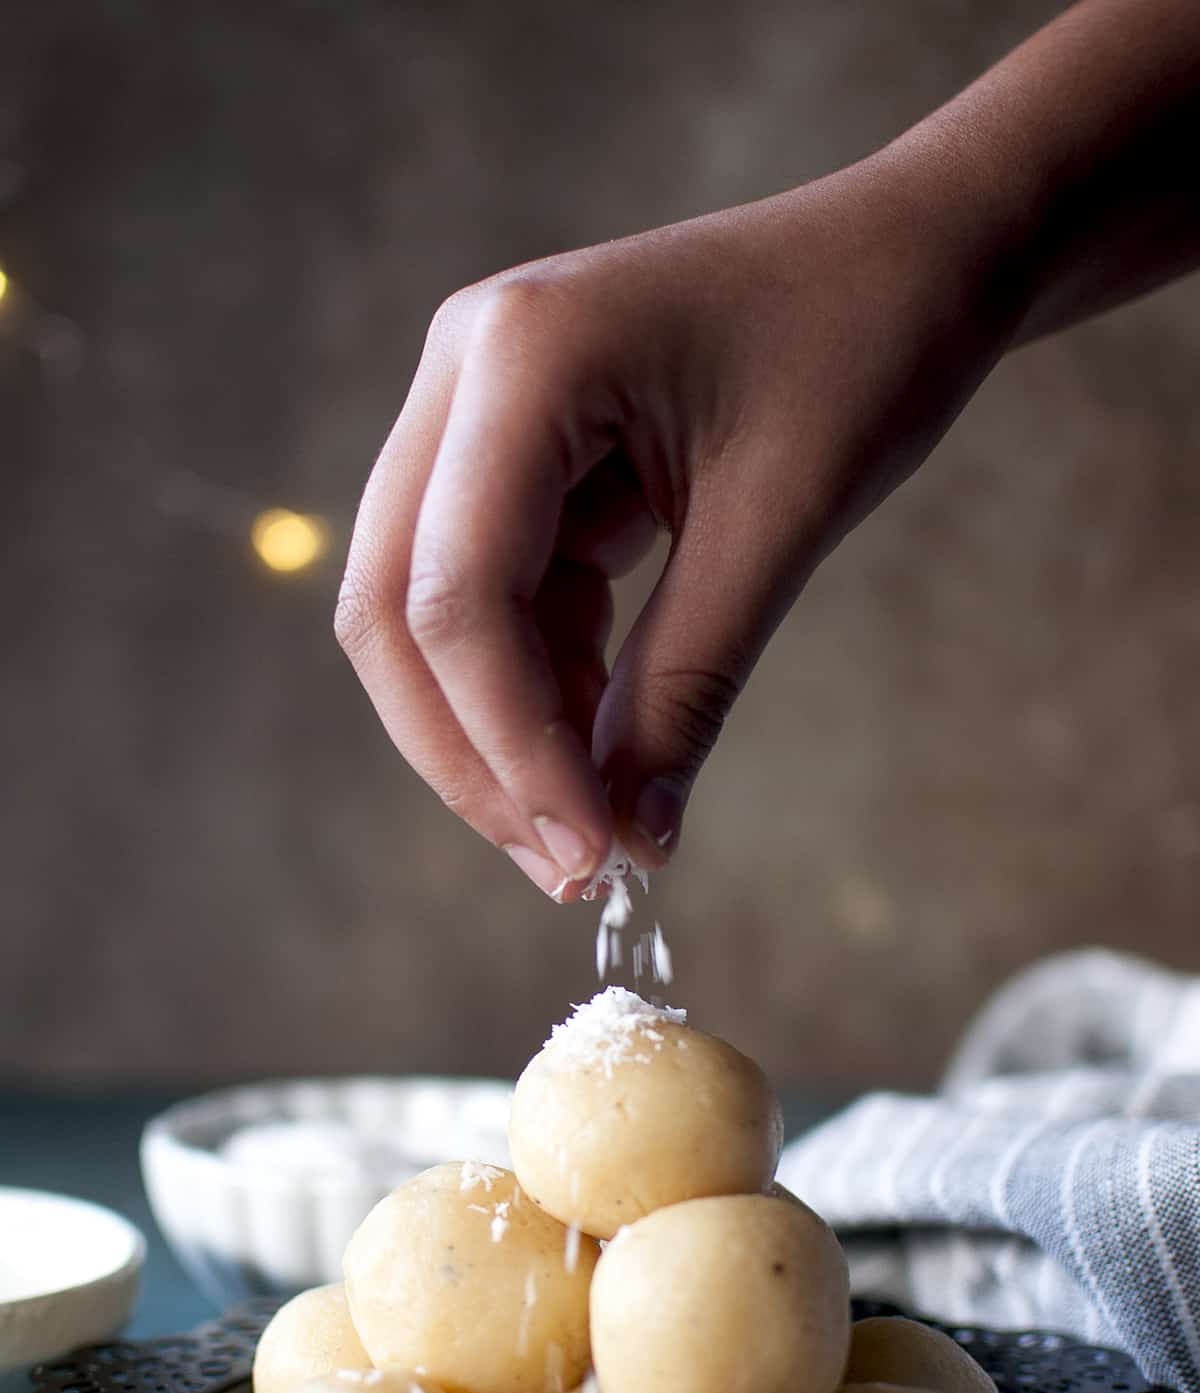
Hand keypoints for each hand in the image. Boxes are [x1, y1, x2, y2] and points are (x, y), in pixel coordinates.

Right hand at [335, 147, 1019, 894]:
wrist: (918, 251)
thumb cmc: (868, 345)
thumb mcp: (779, 523)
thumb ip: (686, 683)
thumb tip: (630, 841)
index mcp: (519, 355)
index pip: (455, 595)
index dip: (510, 747)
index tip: (594, 854)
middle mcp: (464, 372)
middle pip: (397, 611)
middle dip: (473, 755)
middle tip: (569, 864)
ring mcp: (478, 409)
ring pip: (431, 616)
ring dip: (505, 729)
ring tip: (607, 814)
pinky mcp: (513, 453)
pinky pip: (493, 597)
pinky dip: (542, 682)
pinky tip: (609, 733)